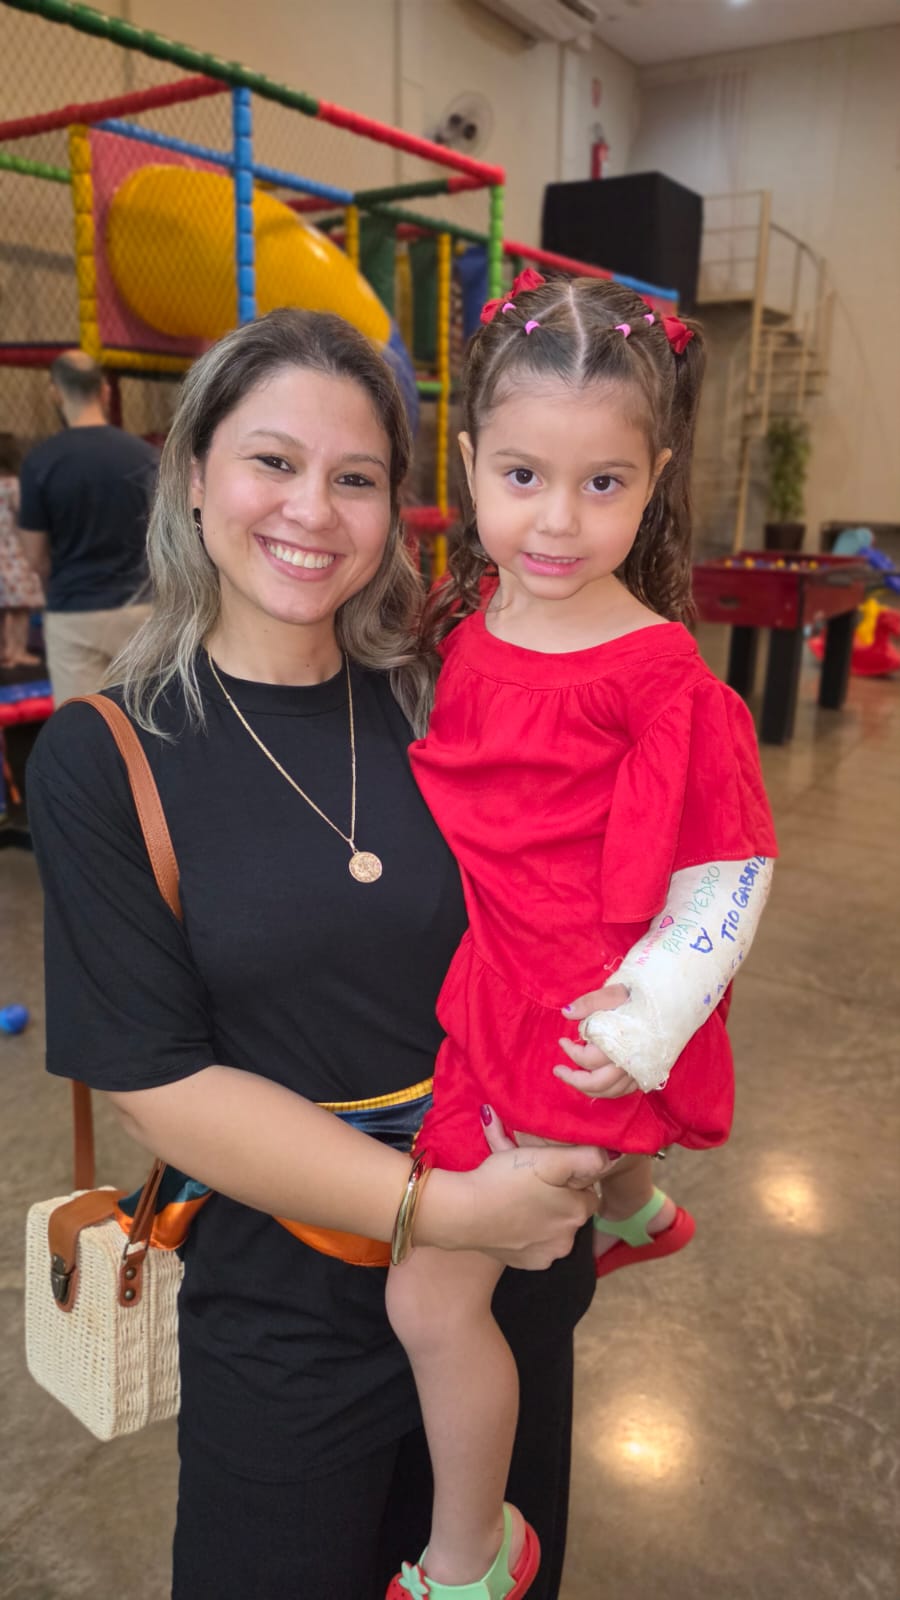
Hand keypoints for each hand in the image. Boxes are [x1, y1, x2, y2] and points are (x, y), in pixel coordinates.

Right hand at [425, 1110, 607, 1270]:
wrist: (461, 1214)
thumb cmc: (502, 1181)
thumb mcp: (545, 1158)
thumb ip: (584, 1157)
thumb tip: (612, 1157)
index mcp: (578, 1212)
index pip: (588, 1190)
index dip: (569, 1179)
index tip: (548, 1171)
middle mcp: (568, 1240)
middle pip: (571, 1211)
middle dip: (557, 1198)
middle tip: (530, 1181)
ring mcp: (547, 1255)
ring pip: (554, 1228)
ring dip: (543, 1216)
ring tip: (518, 1198)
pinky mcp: (526, 1264)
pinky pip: (536, 1244)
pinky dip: (528, 1233)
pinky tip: (511, 1218)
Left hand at [554, 984, 640, 1098]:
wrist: (672, 1000)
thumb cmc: (641, 995)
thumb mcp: (614, 993)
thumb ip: (590, 1003)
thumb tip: (566, 1013)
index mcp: (622, 1044)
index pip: (589, 1060)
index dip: (571, 1052)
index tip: (562, 1040)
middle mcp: (633, 1062)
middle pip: (599, 1083)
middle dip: (575, 1080)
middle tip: (559, 1070)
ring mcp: (642, 1070)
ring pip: (613, 1091)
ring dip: (590, 1089)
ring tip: (574, 1079)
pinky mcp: (649, 1072)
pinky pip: (627, 1090)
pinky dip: (610, 1090)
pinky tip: (599, 1082)